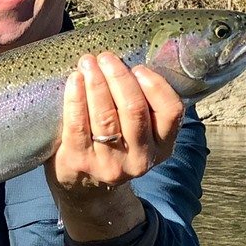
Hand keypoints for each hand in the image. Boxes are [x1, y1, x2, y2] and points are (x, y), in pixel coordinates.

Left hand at [46, 53, 183, 241]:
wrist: (84, 188)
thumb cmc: (113, 146)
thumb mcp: (140, 135)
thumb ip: (144, 108)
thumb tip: (130, 61)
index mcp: (162, 147)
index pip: (171, 112)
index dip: (156, 85)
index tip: (138, 68)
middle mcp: (140, 159)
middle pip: (134, 110)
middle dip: (119, 78)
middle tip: (106, 57)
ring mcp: (109, 164)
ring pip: (105, 116)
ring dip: (97, 84)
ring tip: (88, 62)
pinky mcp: (80, 162)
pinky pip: (77, 124)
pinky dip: (75, 98)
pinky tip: (74, 80)